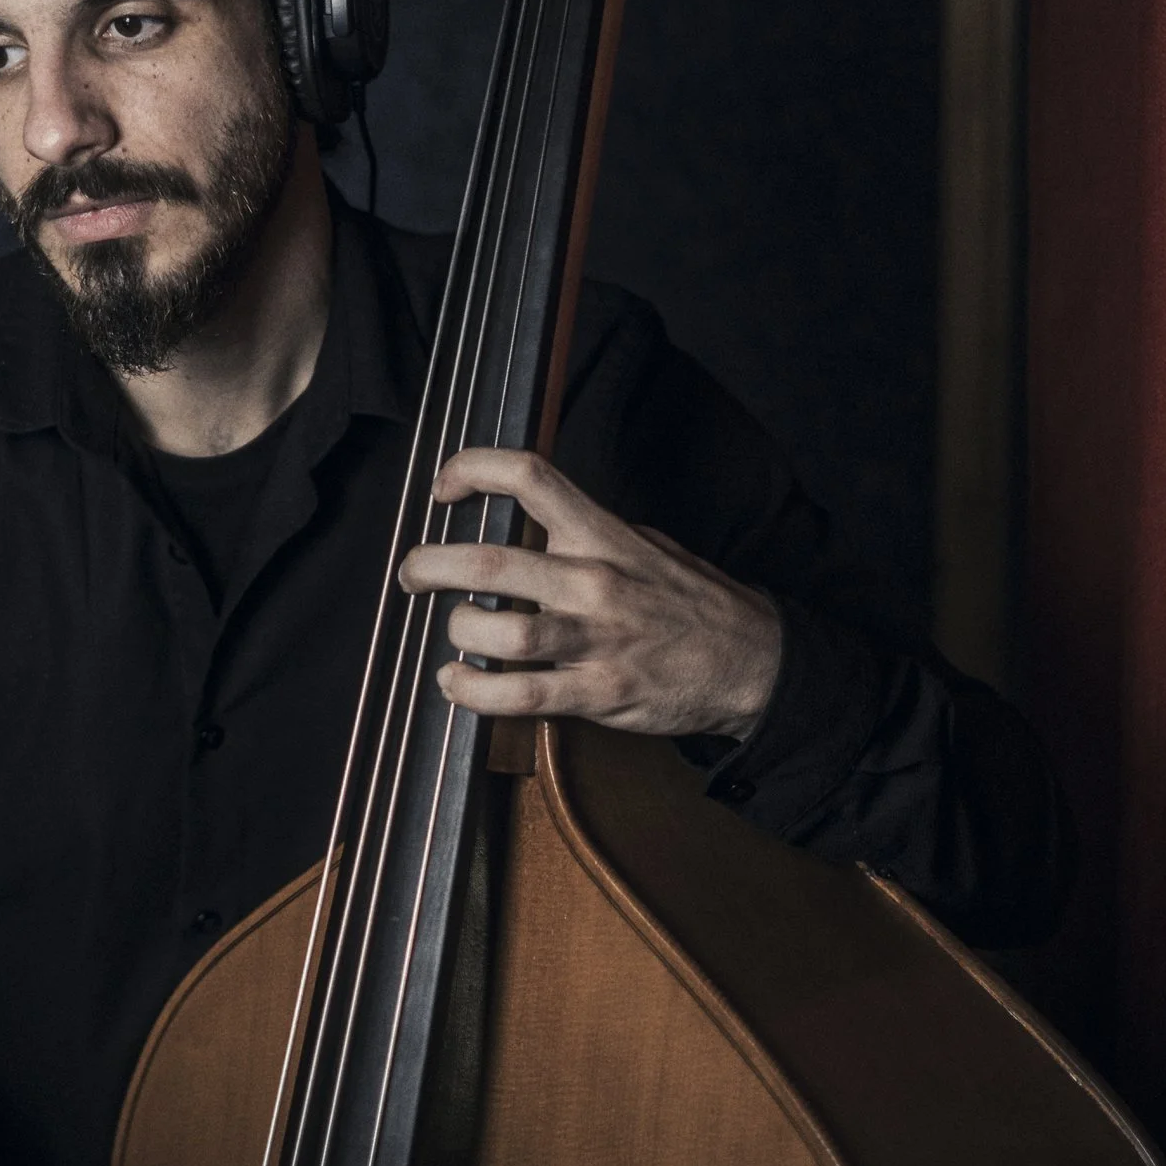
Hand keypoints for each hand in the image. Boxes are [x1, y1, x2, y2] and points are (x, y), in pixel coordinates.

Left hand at [394, 447, 782, 737]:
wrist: (754, 663)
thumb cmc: (692, 603)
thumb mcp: (645, 545)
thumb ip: (588, 534)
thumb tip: (531, 522)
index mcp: (603, 534)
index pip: (530, 477)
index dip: (473, 470)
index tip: (444, 488)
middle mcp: (595, 580)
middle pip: (491, 563)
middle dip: (430, 566)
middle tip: (412, 573)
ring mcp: (596, 639)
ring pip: (502, 632)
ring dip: (458, 631)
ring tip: (451, 632)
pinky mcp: (599, 693)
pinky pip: (521, 695)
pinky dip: (474, 692)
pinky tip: (456, 682)